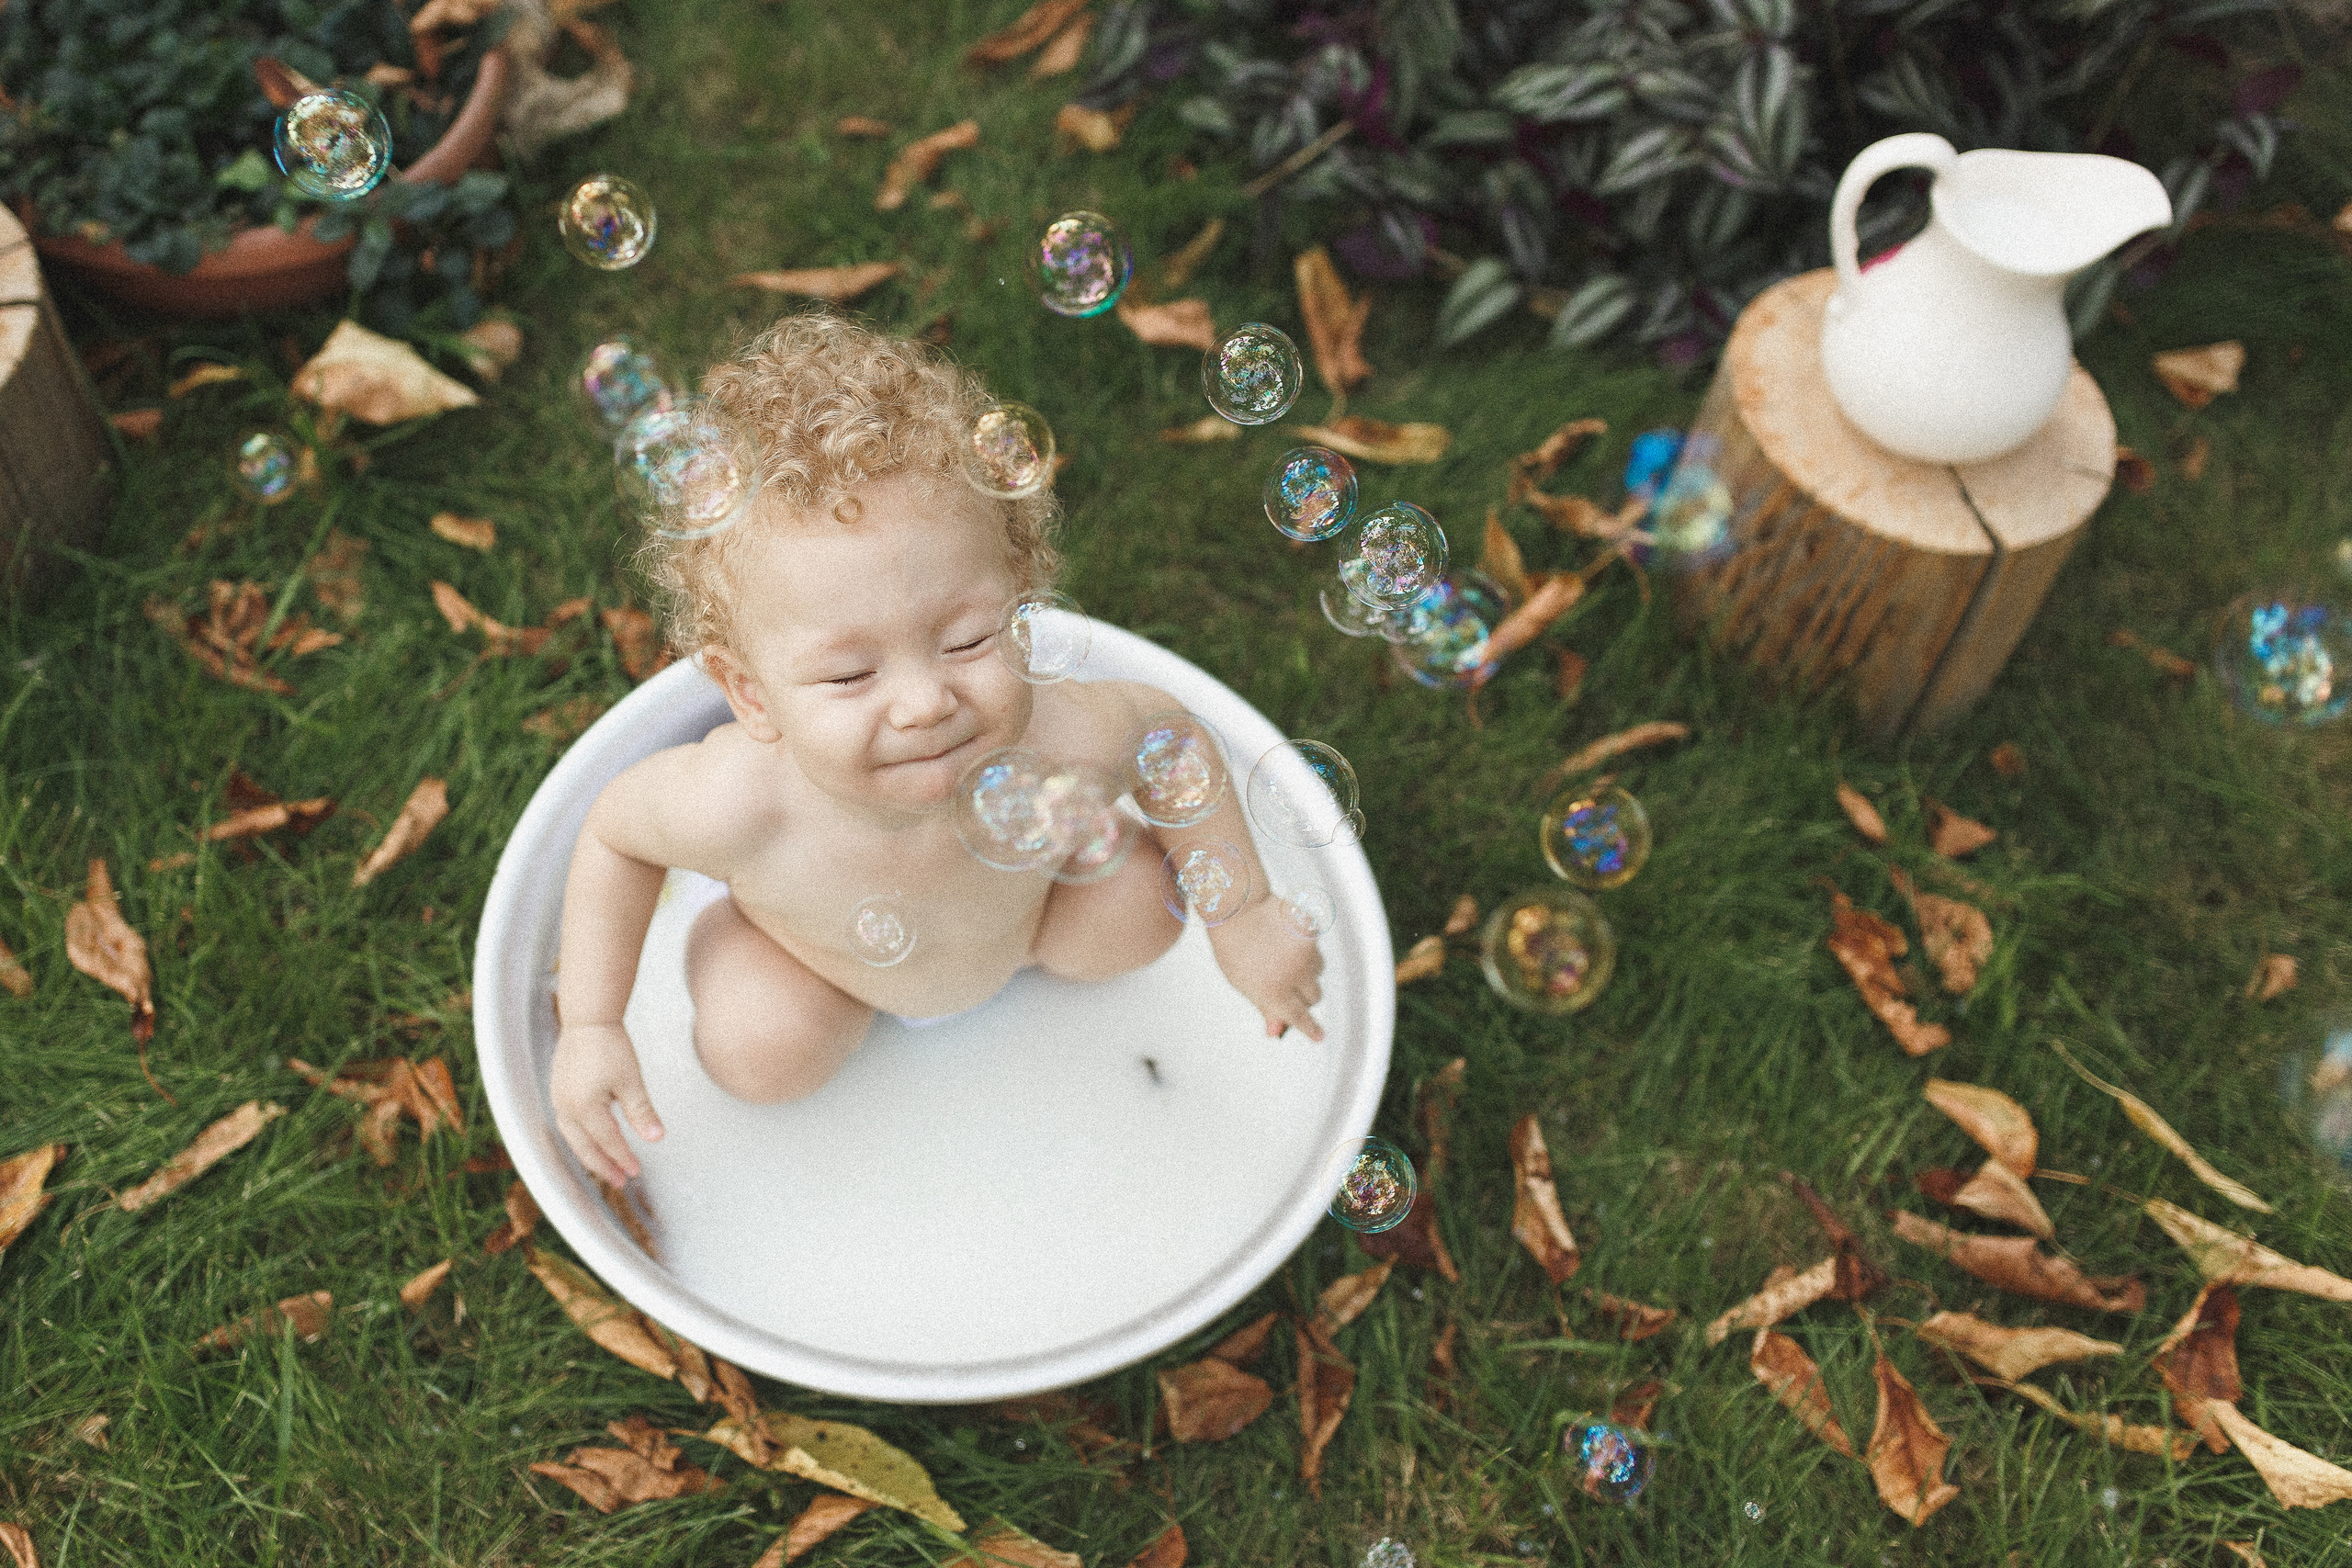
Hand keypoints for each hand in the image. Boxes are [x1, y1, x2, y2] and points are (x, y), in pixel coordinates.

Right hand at [550, 1021, 663, 1186]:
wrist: (588, 1018)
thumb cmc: (609, 1045)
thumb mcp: (630, 1081)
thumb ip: (641, 1112)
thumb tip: (656, 1138)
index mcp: (584, 1108)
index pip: (607, 1142)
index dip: (622, 1158)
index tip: (636, 1172)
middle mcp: (566, 1107)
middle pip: (584, 1147)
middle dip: (603, 1165)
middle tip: (619, 1181)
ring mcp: (559, 1099)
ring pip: (573, 1137)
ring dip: (590, 1153)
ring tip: (606, 1166)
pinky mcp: (558, 1090)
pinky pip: (567, 1123)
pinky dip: (580, 1136)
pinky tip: (592, 1138)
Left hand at [1208, 894, 1326, 1041]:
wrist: (1236, 908)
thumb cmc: (1234, 947)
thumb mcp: (1242, 983)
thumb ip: (1264, 1006)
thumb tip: (1276, 1032)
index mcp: (1273, 992)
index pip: (1299, 1017)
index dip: (1310, 1029)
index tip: (1319, 1036)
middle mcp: (1294, 975)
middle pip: (1314, 997)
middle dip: (1305, 996)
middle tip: (1291, 987)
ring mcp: (1305, 952)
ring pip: (1318, 972)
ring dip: (1307, 970)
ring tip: (1284, 956)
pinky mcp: (1312, 933)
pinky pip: (1316, 948)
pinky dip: (1306, 947)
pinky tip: (1287, 938)